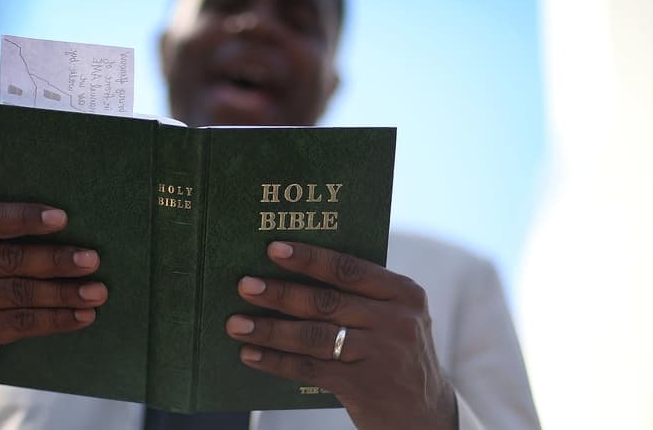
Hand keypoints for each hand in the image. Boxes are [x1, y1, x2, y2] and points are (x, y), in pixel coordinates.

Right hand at [0, 203, 107, 429]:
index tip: (63, 218)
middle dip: (57, 259)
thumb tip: (68, 237)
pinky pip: (20, 322)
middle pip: (11, 258)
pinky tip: (81, 317)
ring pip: (20, 291)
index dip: (26, 217)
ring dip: (65, 292)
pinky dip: (56, 319)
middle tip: (93, 260)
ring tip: (97, 293)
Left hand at [225, 241, 455, 429]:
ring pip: (314, 336)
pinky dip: (276, 361)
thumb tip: (290, 275)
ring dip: (270, 329)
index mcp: (403, 293)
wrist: (426, 415)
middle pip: (326, 301)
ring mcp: (382, 355)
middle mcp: (396, 321)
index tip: (273, 249)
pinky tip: (251, 354)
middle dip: (280, 293)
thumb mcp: (393, 318)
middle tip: (245, 285)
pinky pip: (310, 368)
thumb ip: (358, 297)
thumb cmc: (394, 353)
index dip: (309, 258)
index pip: (349, 268)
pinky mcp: (365, 386)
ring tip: (236, 322)